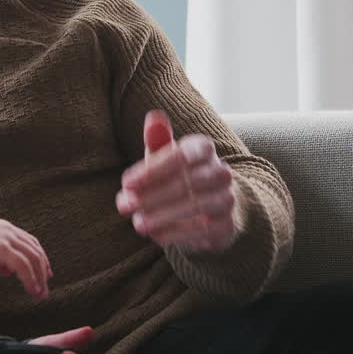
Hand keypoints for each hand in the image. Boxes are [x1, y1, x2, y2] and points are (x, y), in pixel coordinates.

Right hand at [0, 217, 51, 299]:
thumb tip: (8, 272)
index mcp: (4, 228)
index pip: (30, 243)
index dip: (41, 258)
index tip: (46, 274)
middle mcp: (8, 230)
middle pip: (35, 251)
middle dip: (42, 272)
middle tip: (44, 290)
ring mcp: (6, 237)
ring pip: (32, 258)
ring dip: (39, 278)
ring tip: (40, 295)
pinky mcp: (2, 247)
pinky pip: (22, 265)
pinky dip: (30, 278)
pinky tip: (31, 289)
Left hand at [115, 110, 239, 252]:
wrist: (213, 208)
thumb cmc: (180, 176)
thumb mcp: (167, 157)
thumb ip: (158, 139)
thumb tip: (154, 117)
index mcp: (204, 149)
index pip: (179, 156)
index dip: (151, 171)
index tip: (126, 183)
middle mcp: (221, 172)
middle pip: (185, 182)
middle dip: (150, 195)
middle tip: (124, 206)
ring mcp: (227, 198)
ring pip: (194, 206)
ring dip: (162, 216)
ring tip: (138, 224)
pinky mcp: (227, 225)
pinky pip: (202, 230)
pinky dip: (176, 233)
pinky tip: (156, 236)